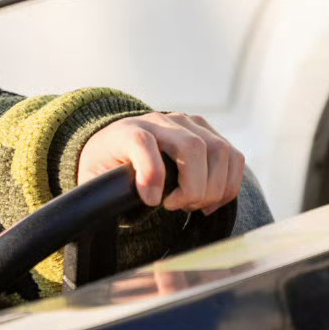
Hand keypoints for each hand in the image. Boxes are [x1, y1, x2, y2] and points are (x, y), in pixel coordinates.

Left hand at [76, 112, 244, 212]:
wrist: (117, 144)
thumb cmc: (108, 167)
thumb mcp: (94, 179)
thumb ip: (104, 191)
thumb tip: (137, 205)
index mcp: (125, 131)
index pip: (141, 141)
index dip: (151, 173)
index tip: (152, 202)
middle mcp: (159, 121)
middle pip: (192, 147)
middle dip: (194, 187)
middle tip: (176, 207)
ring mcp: (188, 124)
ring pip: (219, 151)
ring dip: (214, 188)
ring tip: (192, 205)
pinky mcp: (208, 132)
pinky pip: (234, 157)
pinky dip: (228, 186)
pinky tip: (209, 201)